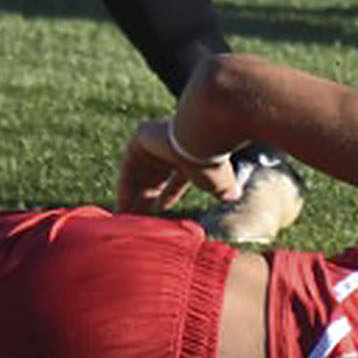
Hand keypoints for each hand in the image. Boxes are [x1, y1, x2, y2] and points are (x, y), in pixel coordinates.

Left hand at [117, 115, 231, 216]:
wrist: (205, 135)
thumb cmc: (215, 159)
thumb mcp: (219, 180)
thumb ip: (223, 188)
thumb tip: (235, 195)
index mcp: (188, 154)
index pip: (175, 178)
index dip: (168, 196)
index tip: (160, 212)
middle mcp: (169, 146)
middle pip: (153, 178)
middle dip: (146, 201)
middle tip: (139, 223)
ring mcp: (153, 140)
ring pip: (138, 175)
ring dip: (133, 199)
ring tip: (127, 222)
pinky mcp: (140, 139)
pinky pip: (128, 171)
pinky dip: (124, 191)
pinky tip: (122, 210)